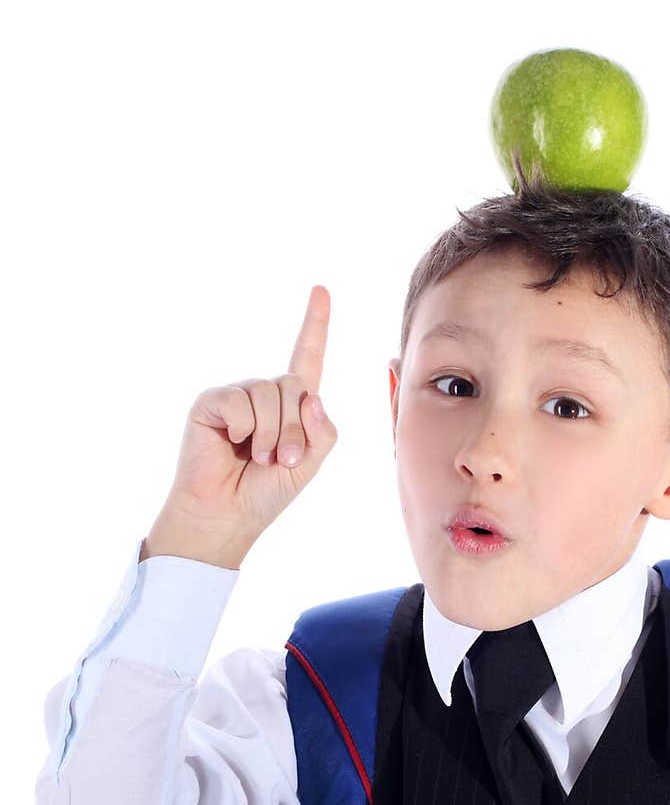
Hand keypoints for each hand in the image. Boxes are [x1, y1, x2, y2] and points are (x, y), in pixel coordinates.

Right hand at [157, 285, 336, 553]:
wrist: (226, 515)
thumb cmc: (265, 492)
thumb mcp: (309, 464)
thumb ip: (322, 431)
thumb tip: (311, 396)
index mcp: (291, 405)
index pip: (306, 358)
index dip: (315, 325)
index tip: (321, 290)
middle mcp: (264, 394)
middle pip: (295, 385)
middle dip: (295, 429)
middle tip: (281, 461)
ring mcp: (237, 396)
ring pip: (269, 393)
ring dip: (271, 434)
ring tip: (256, 458)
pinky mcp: (212, 401)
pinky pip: (238, 402)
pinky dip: (241, 428)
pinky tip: (230, 444)